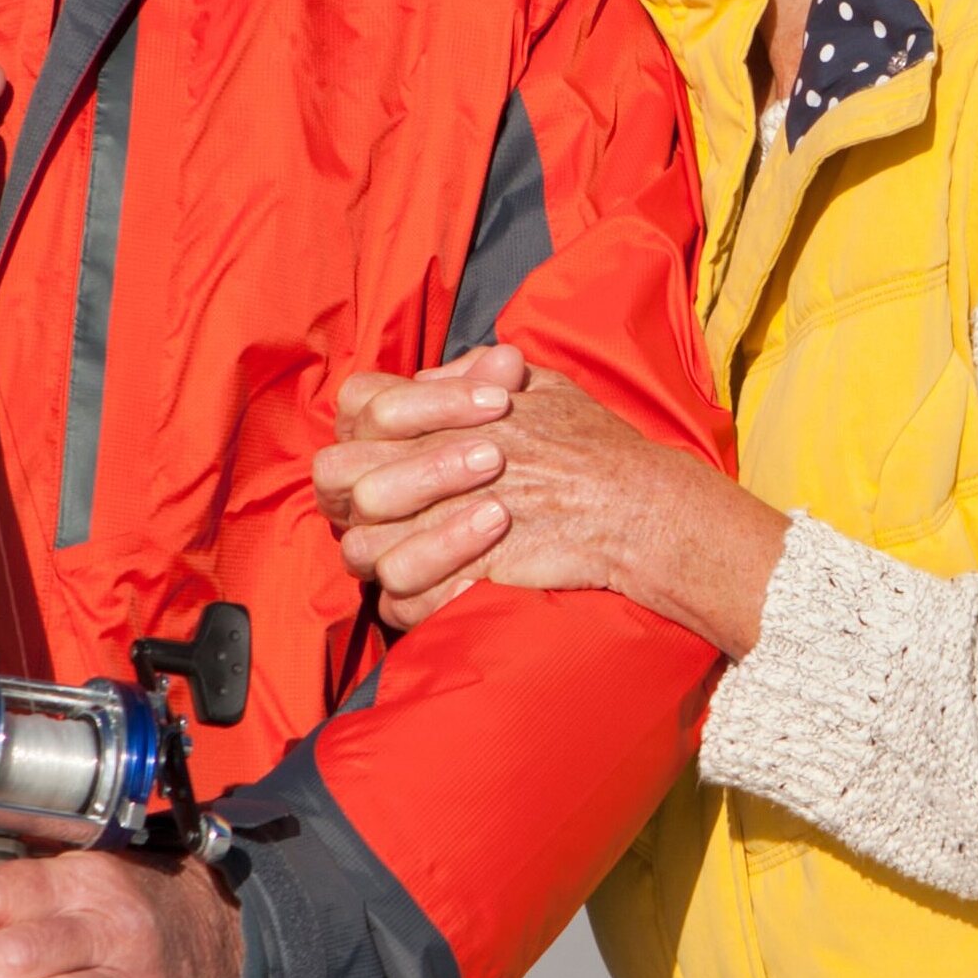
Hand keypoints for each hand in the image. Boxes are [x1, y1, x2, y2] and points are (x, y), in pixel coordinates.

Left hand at [317, 347, 782, 652]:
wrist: (635, 505)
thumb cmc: (591, 444)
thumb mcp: (537, 384)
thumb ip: (476, 375)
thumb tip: (429, 376)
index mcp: (446, 411)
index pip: (362, 405)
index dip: (368, 424)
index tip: (395, 442)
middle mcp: (432, 461)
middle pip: (342, 478)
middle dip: (361, 493)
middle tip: (397, 506)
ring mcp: (442, 520)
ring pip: (362, 548)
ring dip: (385, 551)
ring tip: (419, 551)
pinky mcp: (461, 573)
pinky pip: (402, 601)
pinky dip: (410, 602)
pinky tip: (433, 590)